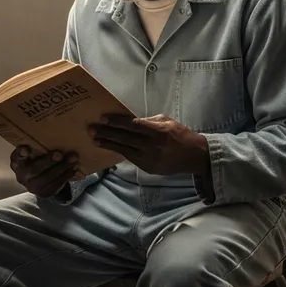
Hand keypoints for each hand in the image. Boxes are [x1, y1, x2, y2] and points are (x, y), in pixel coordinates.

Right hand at [9, 147, 78, 197]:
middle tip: (60, 154)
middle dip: (48, 161)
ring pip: (47, 177)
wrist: (41, 182)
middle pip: (34, 169)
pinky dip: (66, 175)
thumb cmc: (38, 160)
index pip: (16, 158)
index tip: (26, 149)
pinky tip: (74, 168)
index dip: (20, 154)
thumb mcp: (35, 154)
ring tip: (73, 158)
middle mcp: (22, 176)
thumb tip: (56, 131)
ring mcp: (32, 187)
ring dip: (62, 167)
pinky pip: (56, 184)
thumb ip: (38, 147)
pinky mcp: (44, 193)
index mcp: (17, 163)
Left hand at [89, 114, 209, 176]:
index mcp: (156, 131)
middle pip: (124, 138)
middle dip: (106, 133)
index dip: (116, 122)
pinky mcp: (148, 167)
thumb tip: (132, 120)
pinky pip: (130, 158)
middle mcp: (151, 145)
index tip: (103, 118)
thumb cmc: (180, 135)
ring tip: (96, 140)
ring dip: (108, 144)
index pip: (132, 125)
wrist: (193, 156)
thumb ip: (149, 121)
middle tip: (91, 130)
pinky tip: (110, 148)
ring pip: (124, 150)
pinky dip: (119, 152)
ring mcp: (148, 158)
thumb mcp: (167, 122)